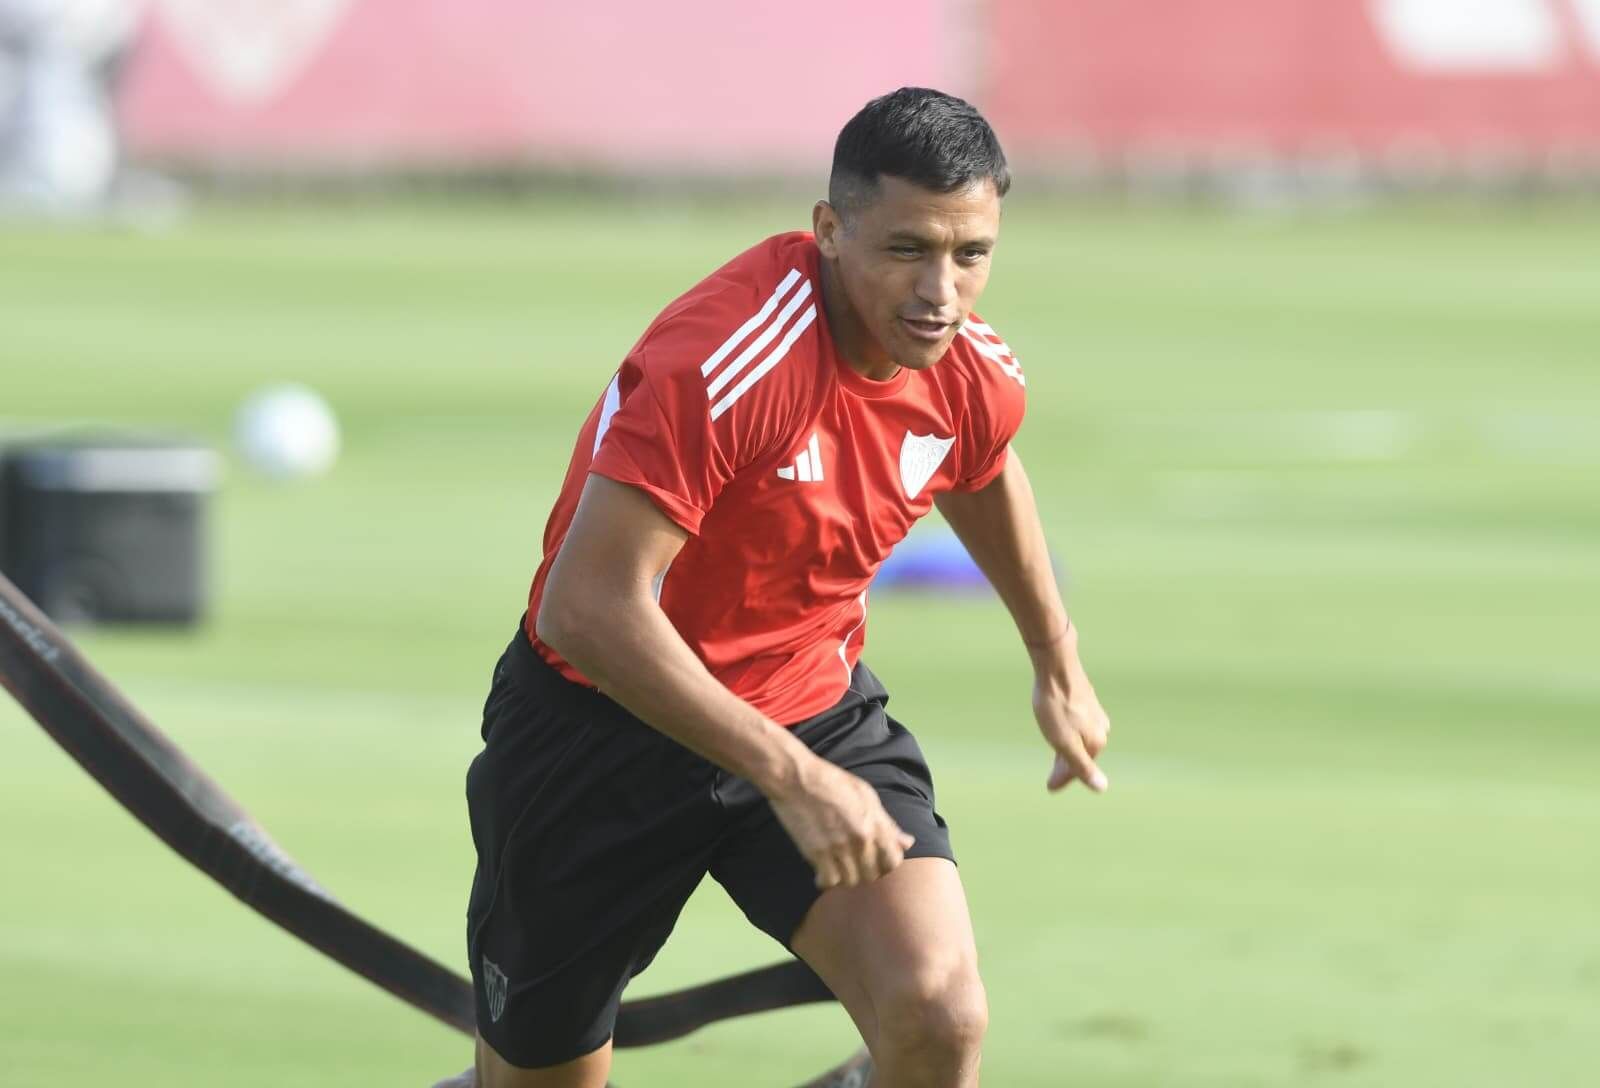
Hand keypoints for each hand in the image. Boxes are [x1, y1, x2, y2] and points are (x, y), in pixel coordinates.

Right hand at [765, 755, 914, 888]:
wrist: (797, 778)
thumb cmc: (832, 781)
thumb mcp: (866, 795)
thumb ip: (887, 823)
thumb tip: (907, 842)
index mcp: (875, 824)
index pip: (893, 861)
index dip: (885, 864)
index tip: (875, 860)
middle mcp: (860, 839)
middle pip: (872, 875)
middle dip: (865, 872)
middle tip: (853, 864)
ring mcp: (839, 848)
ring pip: (851, 881)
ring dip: (845, 877)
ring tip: (837, 866)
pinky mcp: (817, 853)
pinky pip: (829, 881)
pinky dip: (826, 879)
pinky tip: (821, 870)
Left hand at [1033, 662, 1110, 793]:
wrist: (1056, 667)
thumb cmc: (1056, 707)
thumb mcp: (1064, 743)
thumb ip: (1081, 766)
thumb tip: (1102, 788)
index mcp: (1096, 742)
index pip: (1079, 770)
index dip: (1063, 779)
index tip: (1050, 788)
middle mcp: (1100, 729)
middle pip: (1081, 755)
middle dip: (1066, 768)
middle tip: (1051, 779)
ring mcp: (1095, 714)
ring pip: (1081, 740)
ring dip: (1069, 751)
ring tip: (1057, 757)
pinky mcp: (1087, 701)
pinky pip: (1079, 726)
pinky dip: (1069, 734)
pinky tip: (1064, 731)